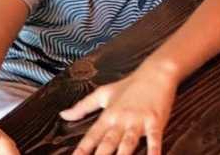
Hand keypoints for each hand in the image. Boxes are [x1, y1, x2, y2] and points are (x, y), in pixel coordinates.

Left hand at [60, 66, 176, 154]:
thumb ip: (82, 107)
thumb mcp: (103, 93)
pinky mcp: (155, 121)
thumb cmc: (130, 84)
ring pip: (128, 143)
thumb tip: (63, 115)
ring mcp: (139, 121)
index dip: (82, 151)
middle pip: (107, 144)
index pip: (91, 137)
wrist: (156, 72)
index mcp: (108, 116)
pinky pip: (154, 139)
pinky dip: (154, 151)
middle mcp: (121, 120)